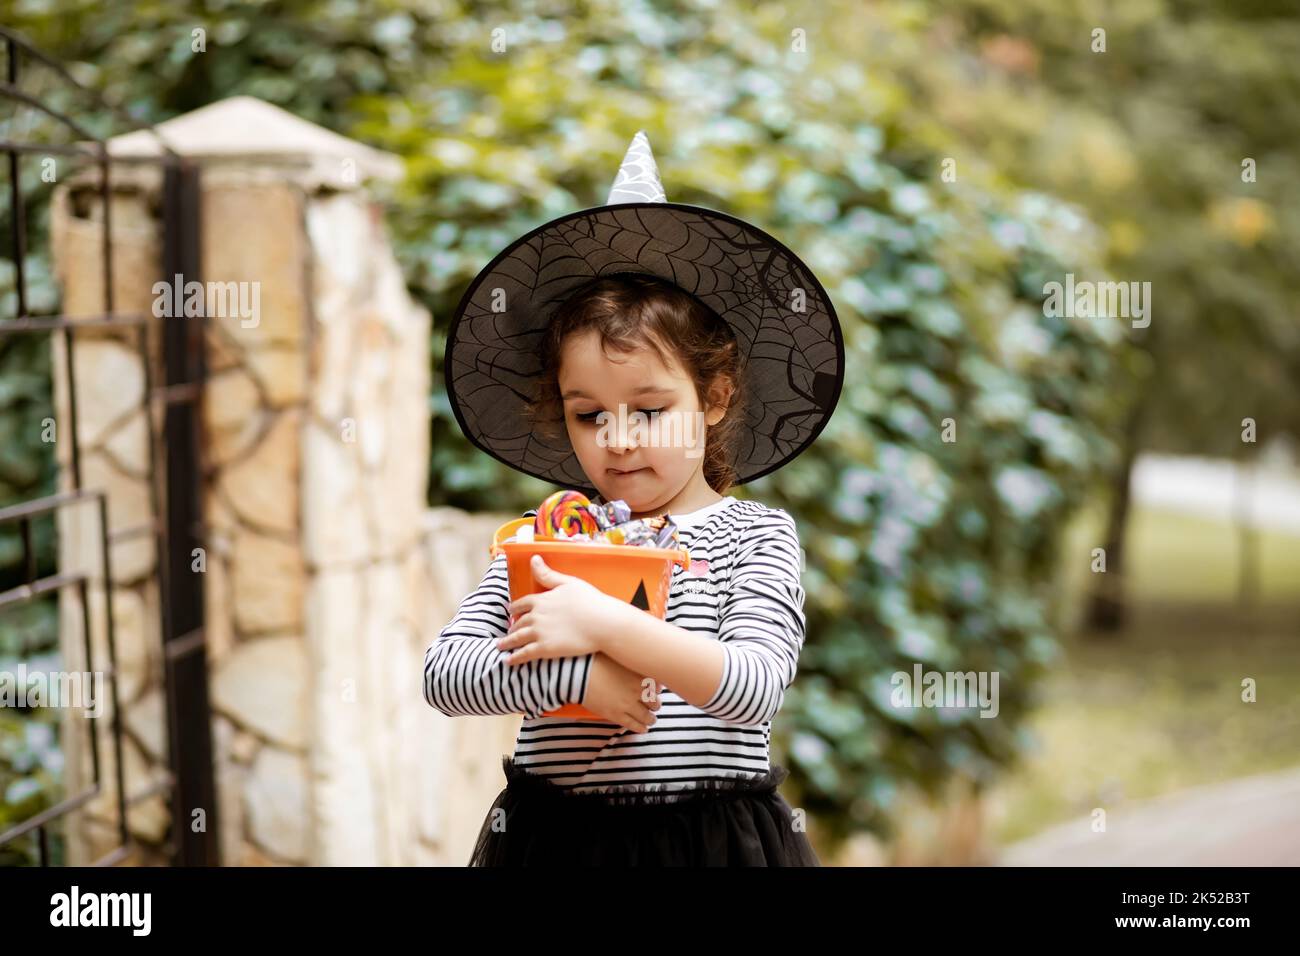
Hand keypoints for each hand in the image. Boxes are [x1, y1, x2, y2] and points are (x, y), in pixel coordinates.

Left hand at [498, 554, 630, 664]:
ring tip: (500, 647)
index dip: (515, 608)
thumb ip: (548, 574)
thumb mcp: (568, 582)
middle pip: (518, 622)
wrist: (602, 623)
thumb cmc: (590, 601)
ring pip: (517, 638)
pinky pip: (524, 654)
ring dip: (507, 642)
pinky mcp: (544, 649)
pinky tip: (509, 661)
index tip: (511, 612)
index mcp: (541, 599)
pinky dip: (515, 658)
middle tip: (507, 632)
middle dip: (512, 627)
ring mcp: (538, 633)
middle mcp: (536, 616)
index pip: (522, 604)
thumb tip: (533, 558)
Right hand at [582, 653, 661, 734]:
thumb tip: (642, 665)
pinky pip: (633, 725)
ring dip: (651, 718)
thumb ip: (633, 662)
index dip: (657, 689)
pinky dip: (641, 728)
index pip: (658, 686)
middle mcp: (637, 690)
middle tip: (654, 705)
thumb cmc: (597, 660)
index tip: (655, 690)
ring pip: (647, 716)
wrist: (579, 673)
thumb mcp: (619, 656)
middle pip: (655, 702)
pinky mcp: (616, 715)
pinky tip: (643, 729)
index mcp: (640, 675)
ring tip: (651, 719)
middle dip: (655, 704)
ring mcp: (627, 704)